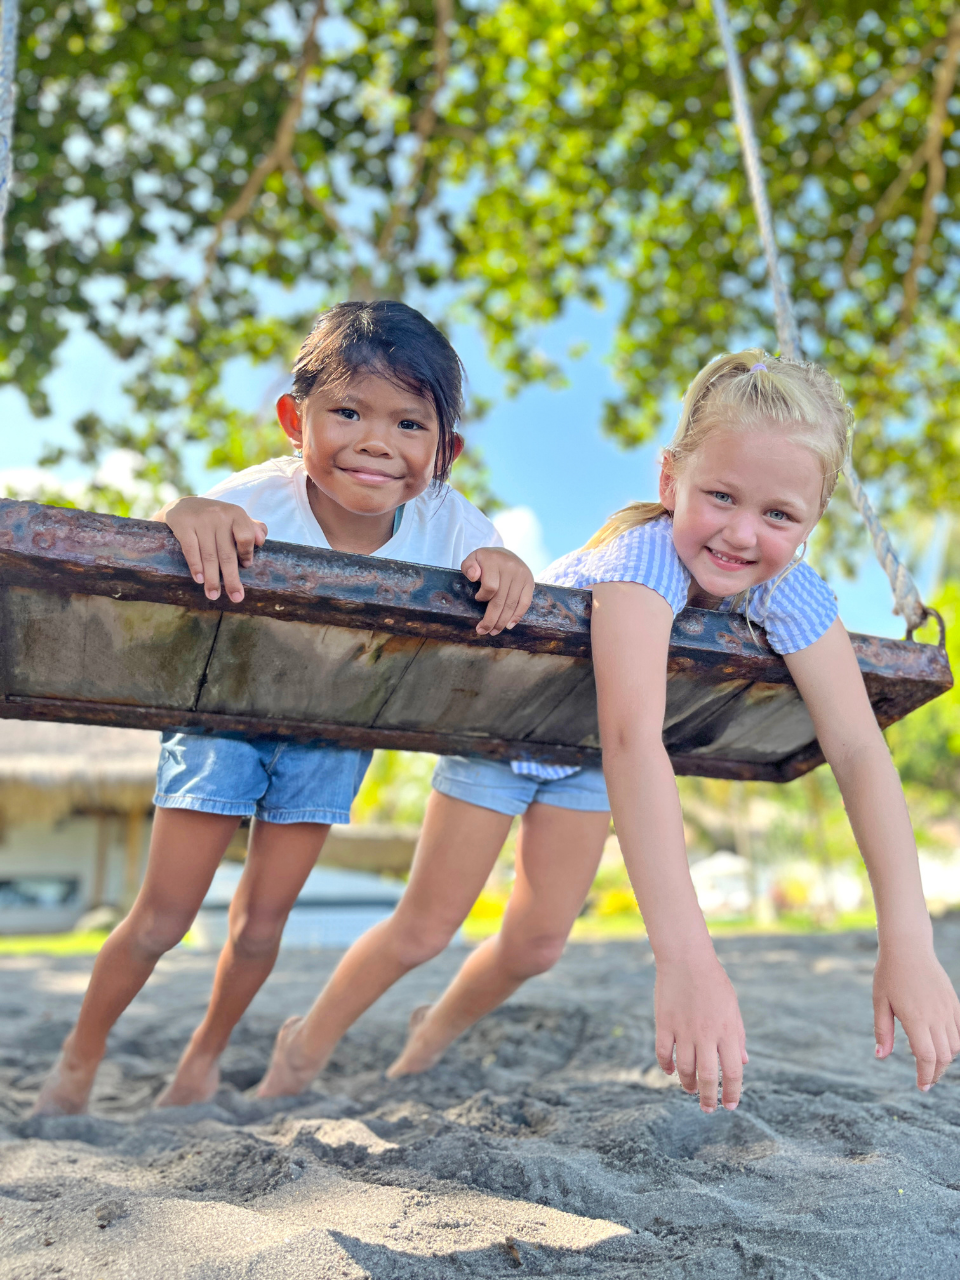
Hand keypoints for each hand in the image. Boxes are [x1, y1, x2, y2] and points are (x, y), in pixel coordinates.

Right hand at [157, 496, 267, 602]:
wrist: (183, 505)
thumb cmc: (215, 518)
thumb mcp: (234, 518)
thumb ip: (251, 528)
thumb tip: (262, 540)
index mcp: (236, 513)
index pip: (246, 537)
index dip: (246, 554)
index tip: (245, 566)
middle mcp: (219, 515)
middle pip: (227, 552)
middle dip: (231, 578)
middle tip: (236, 598)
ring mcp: (201, 520)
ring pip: (209, 555)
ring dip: (212, 579)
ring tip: (213, 595)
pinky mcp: (183, 524)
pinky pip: (191, 549)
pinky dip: (195, 566)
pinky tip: (199, 580)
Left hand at [461, 547, 534, 635]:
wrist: (505, 553)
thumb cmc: (485, 560)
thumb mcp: (473, 558)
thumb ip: (468, 567)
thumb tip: (474, 576)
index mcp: (494, 560)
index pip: (490, 586)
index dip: (482, 597)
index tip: (477, 599)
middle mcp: (510, 568)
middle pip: (500, 600)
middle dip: (491, 619)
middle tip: (482, 631)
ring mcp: (522, 576)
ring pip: (511, 604)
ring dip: (502, 622)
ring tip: (493, 631)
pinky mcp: (530, 582)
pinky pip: (525, 603)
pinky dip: (517, 616)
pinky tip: (509, 625)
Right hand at [655, 951, 747, 1112]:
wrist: (687, 959)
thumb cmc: (714, 983)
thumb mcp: (733, 1008)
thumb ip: (738, 1037)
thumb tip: (743, 1063)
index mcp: (727, 1031)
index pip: (733, 1072)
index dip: (732, 1093)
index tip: (730, 1106)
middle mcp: (706, 1034)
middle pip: (708, 1076)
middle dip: (709, 1098)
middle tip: (708, 1109)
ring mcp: (683, 1030)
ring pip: (684, 1069)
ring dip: (688, 1084)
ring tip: (691, 1089)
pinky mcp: (664, 1023)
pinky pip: (663, 1053)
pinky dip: (666, 1067)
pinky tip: (671, 1072)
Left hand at [874, 940, 959, 1089]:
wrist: (908, 947)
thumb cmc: (888, 973)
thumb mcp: (879, 1002)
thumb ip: (882, 1031)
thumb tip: (880, 1056)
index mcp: (915, 1018)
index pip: (927, 1057)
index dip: (926, 1075)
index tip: (921, 1086)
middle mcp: (935, 1016)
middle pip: (944, 1056)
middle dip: (936, 1072)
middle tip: (926, 1079)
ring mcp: (947, 1009)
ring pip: (955, 1045)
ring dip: (946, 1059)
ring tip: (932, 1062)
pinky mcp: (954, 1002)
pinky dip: (956, 1043)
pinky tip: (944, 1046)